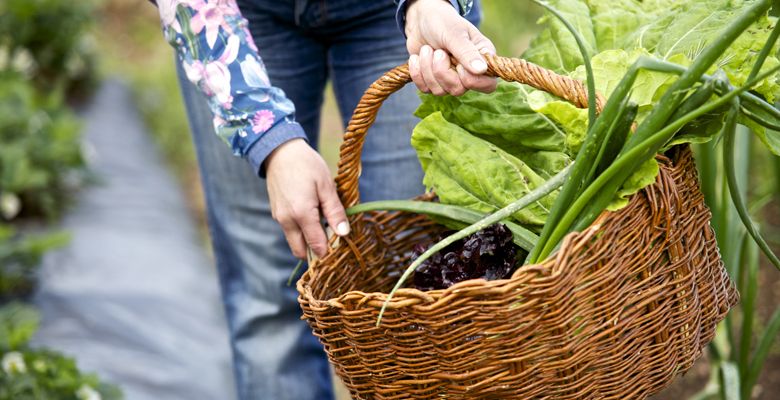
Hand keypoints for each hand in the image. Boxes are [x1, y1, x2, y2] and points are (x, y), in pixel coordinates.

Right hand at [265, 139, 349, 258]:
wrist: (280, 151)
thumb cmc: (307, 165)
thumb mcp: (326, 186)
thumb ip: (335, 212)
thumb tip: (343, 233)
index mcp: (302, 214)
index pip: (317, 246)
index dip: (330, 250)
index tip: (342, 245)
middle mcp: (287, 220)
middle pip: (301, 252)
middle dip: (317, 252)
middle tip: (333, 241)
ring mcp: (279, 218)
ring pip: (295, 242)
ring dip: (308, 242)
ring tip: (325, 226)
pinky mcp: (276, 214)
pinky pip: (290, 232)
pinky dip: (301, 232)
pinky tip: (314, 218)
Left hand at [405, 0, 496, 95]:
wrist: (420, 21)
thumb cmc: (442, 22)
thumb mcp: (455, 34)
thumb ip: (467, 52)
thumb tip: (481, 70)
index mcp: (482, 59)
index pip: (488, 85)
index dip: (471, 80)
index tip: (458, 65)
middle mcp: (469, 72)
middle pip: (459, 90)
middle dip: (441, 71)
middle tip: (437, 51)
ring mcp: (451, 79)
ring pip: (440, 91)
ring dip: (427, 68)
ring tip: (427, 49)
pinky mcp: (434, 81)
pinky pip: (425, 89)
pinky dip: (417, 72)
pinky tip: (417, 57)